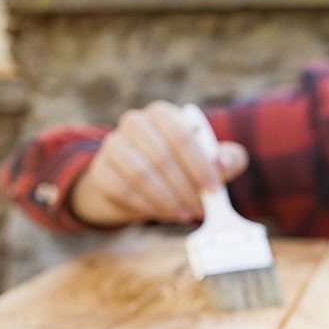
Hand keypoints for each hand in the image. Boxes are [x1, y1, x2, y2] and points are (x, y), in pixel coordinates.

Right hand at [70, 101, 249, 226]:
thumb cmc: (181, 168)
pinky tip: (164, 214)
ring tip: (185, 214)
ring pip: (141, 174)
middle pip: (161, 156)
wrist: (137, 184)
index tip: (214, 189)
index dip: (200, 165)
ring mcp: (113, 145)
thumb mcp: (209, 162)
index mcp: (163, 114)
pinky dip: (147, 207)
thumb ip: (227, 159)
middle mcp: (135, 123)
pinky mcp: (101, 170)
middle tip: (200, 209)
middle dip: (185, 188)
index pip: (182, 135)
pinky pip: (123, 190)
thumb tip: (223, 165)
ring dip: (167, 200)